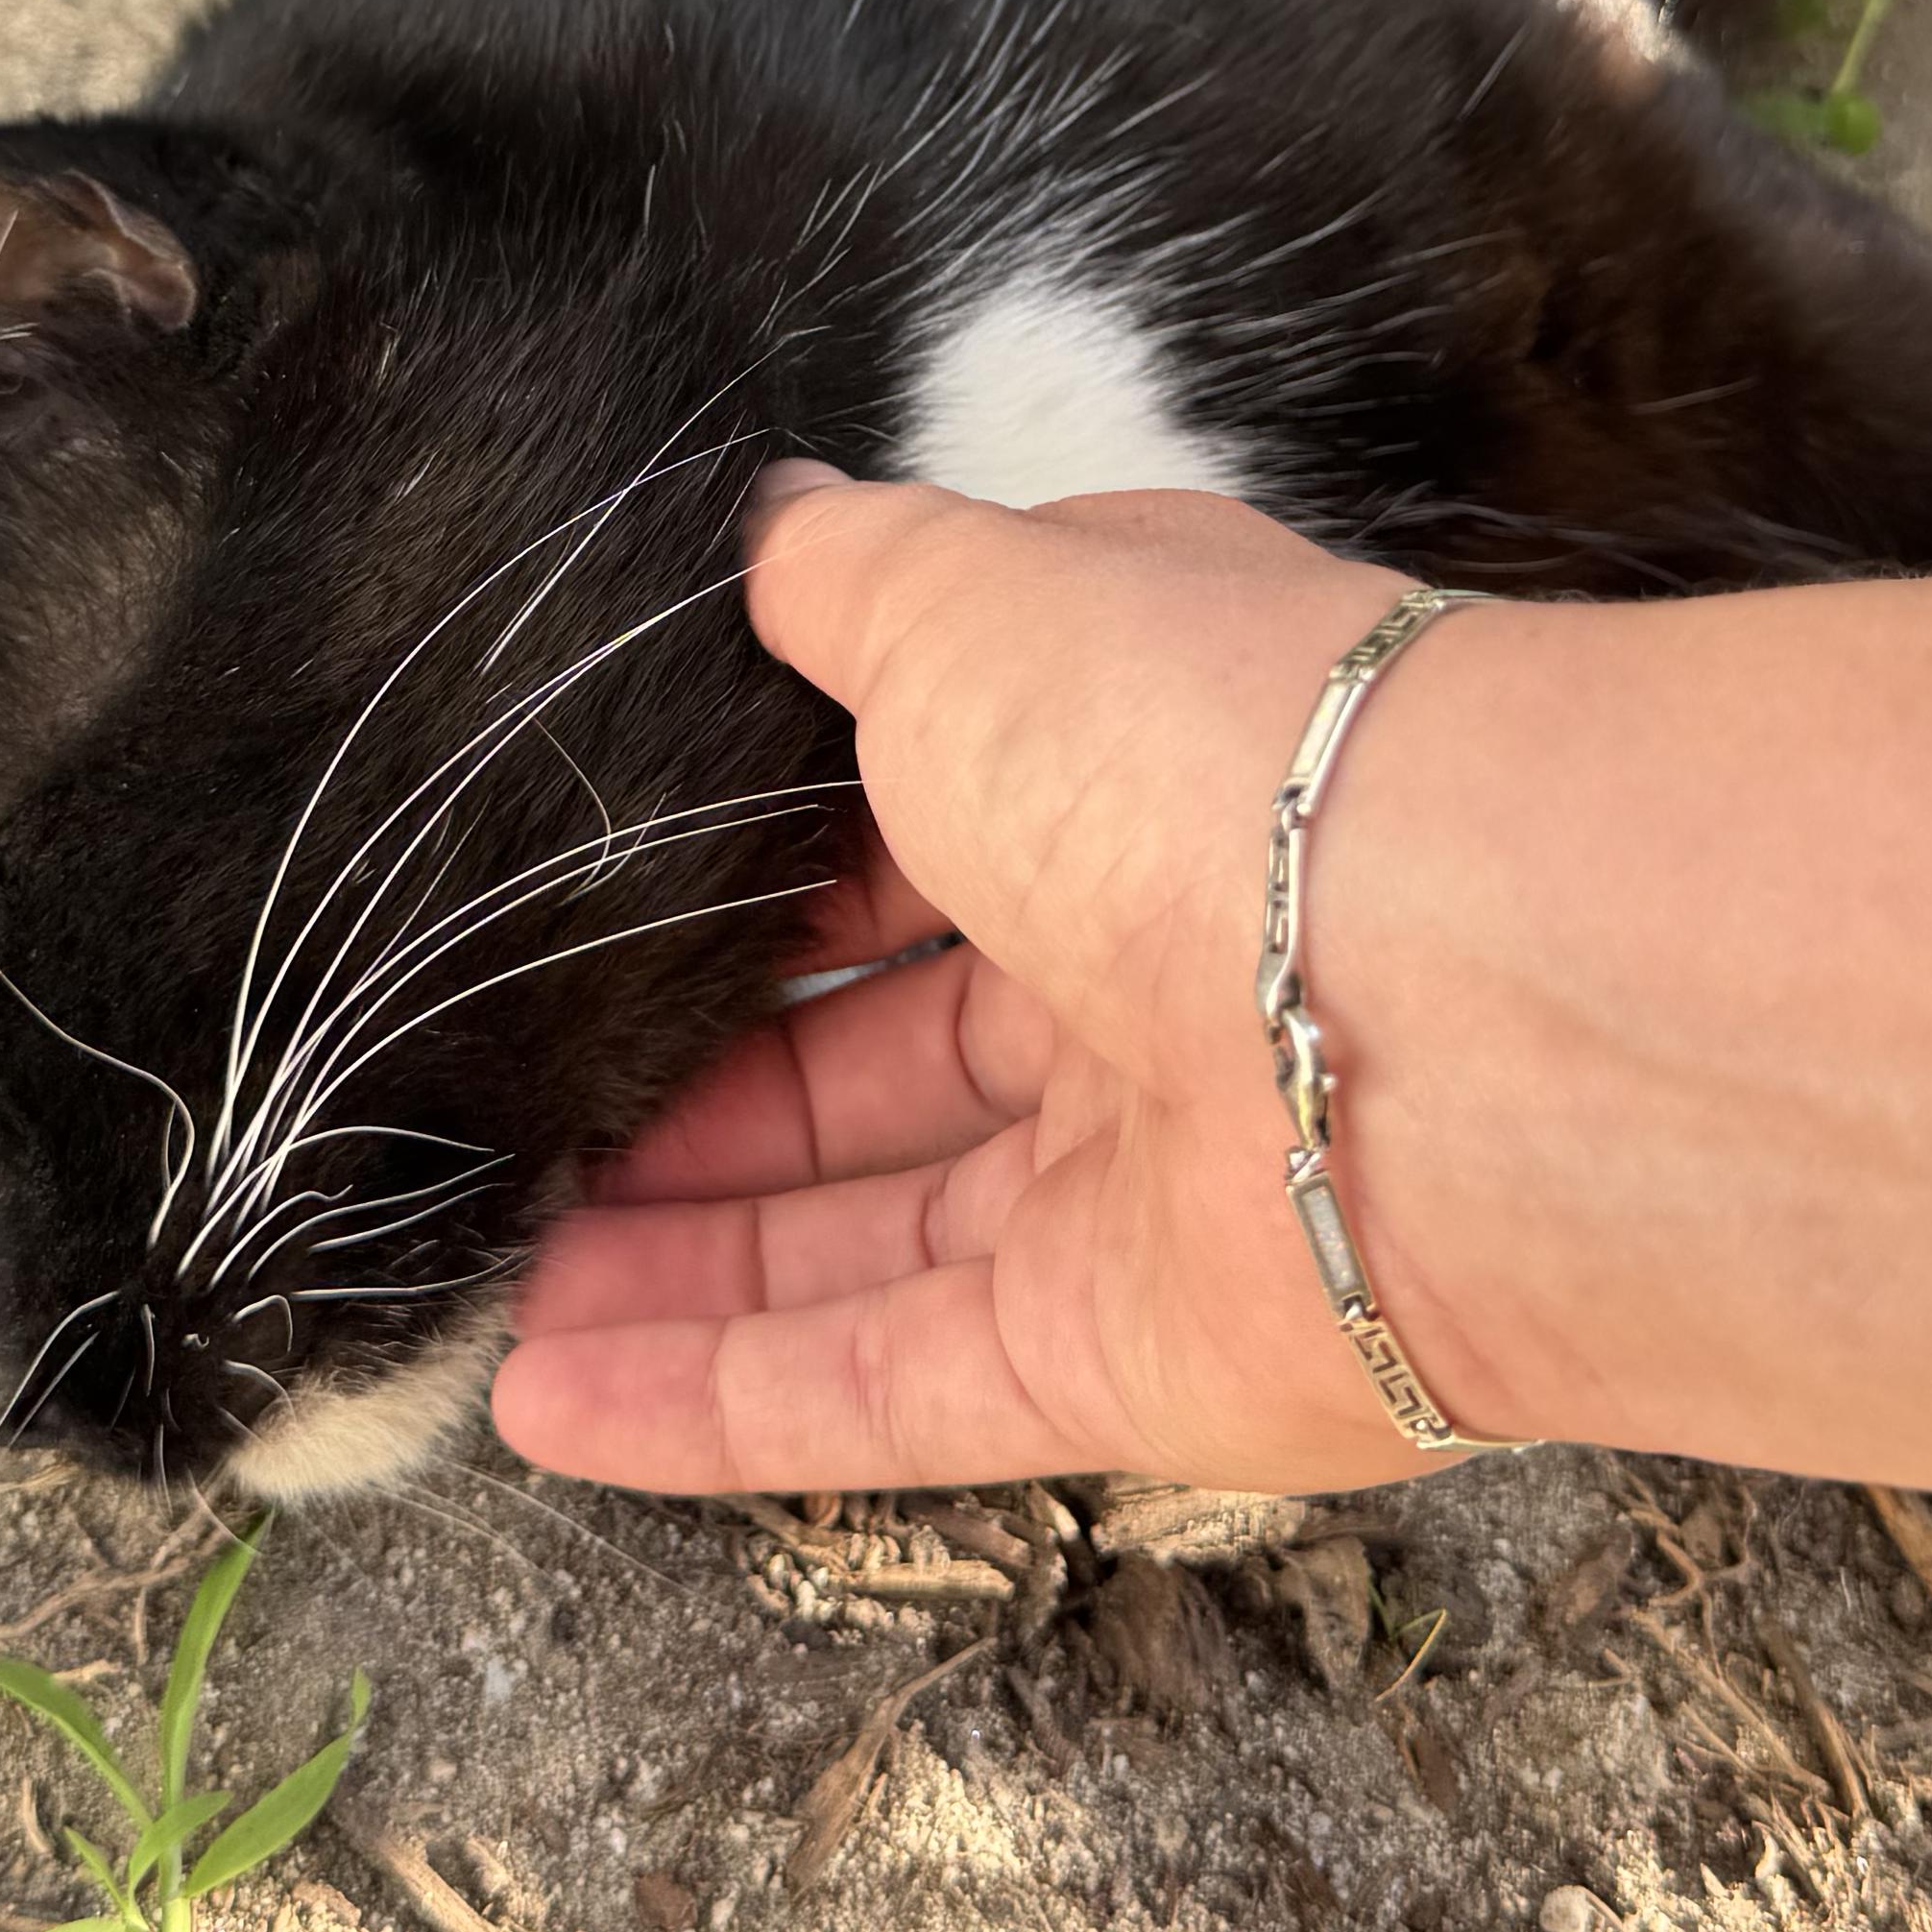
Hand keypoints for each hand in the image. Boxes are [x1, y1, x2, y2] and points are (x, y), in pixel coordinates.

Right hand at [487, 467, 1552, 1494]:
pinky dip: (714, 1405)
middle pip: (881, 1061)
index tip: (587, 908)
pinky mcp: (1127, 1363)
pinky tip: (540, 1405)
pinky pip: (888, 1393)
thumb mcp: (978, 601)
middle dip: (691, 1102)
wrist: (1453, 1008)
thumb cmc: (1211, 759)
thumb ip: (848, 585)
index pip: (912, 836)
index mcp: (1122, 770)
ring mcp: (1137, 1180)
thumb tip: (773, 525)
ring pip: (865, 1242)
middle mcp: (1139, 970)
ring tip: (478, 1281)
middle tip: (506, 1125)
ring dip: (673, 1268)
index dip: (754, 881)